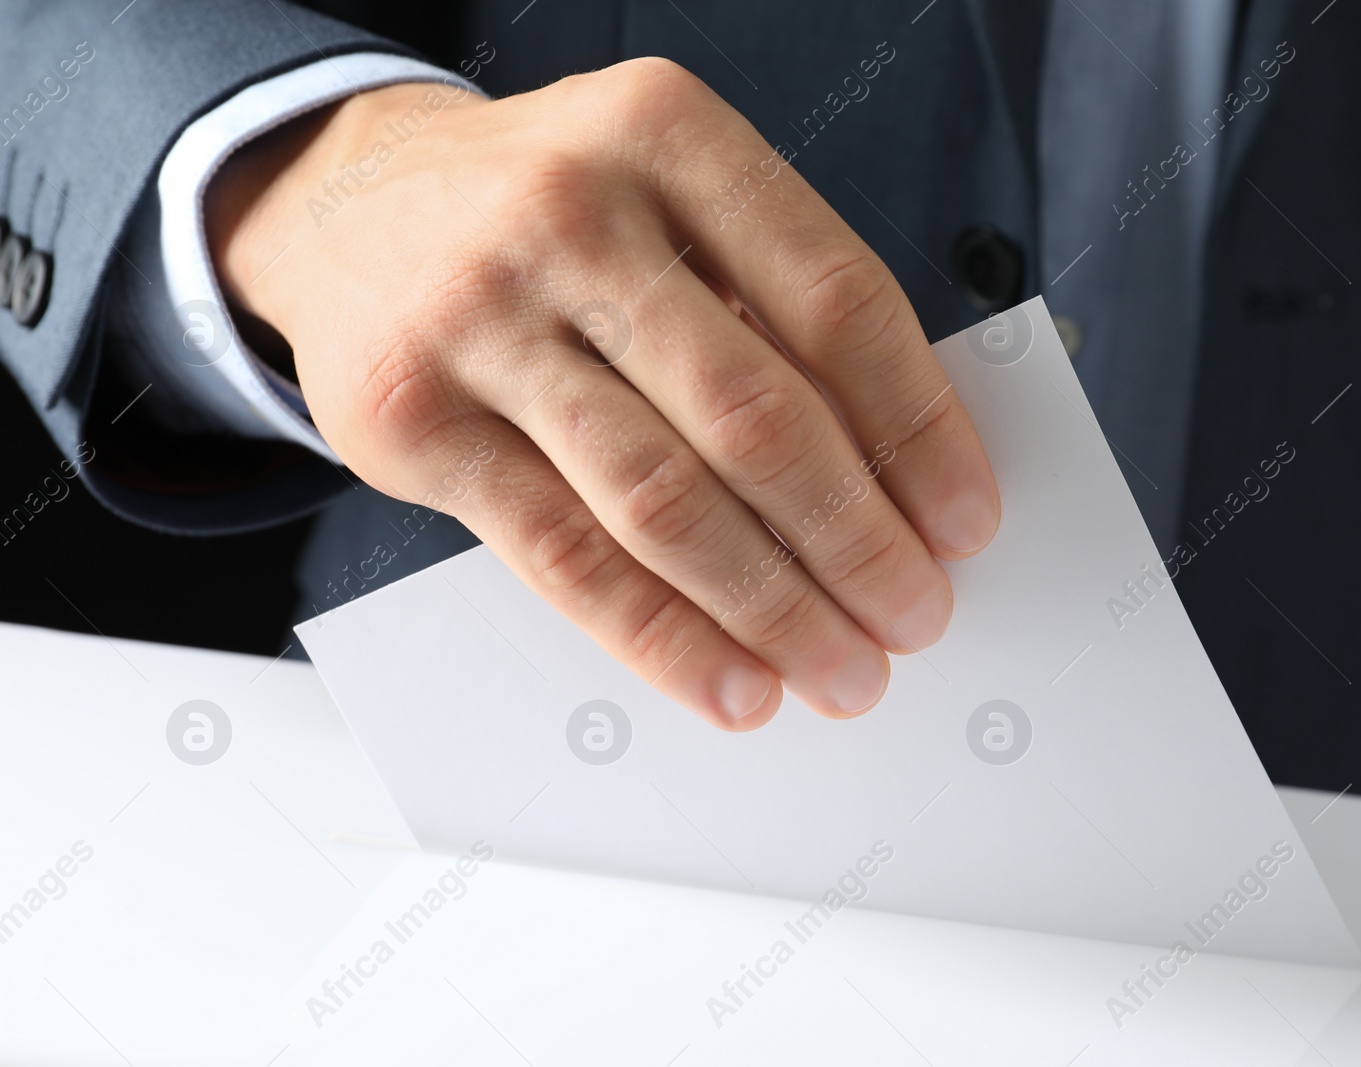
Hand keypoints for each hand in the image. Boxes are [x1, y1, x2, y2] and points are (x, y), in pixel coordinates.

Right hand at [207, 59, 999, 729]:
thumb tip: (893, 478)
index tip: (965, 519)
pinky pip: (562, 556)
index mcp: (667, 133)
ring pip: (661, 500)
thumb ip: (766, 306)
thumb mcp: (668, 198)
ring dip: (772, 607)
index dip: (918, 427)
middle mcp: (570, 214)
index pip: (835, 300)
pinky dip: (661, 636)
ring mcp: (478, 318)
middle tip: (915, 615)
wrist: (344, 199)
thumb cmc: (551, 210)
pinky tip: (732, 680)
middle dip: (856, 539)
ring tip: (841, 670)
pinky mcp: (410, 423)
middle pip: (754, 413)